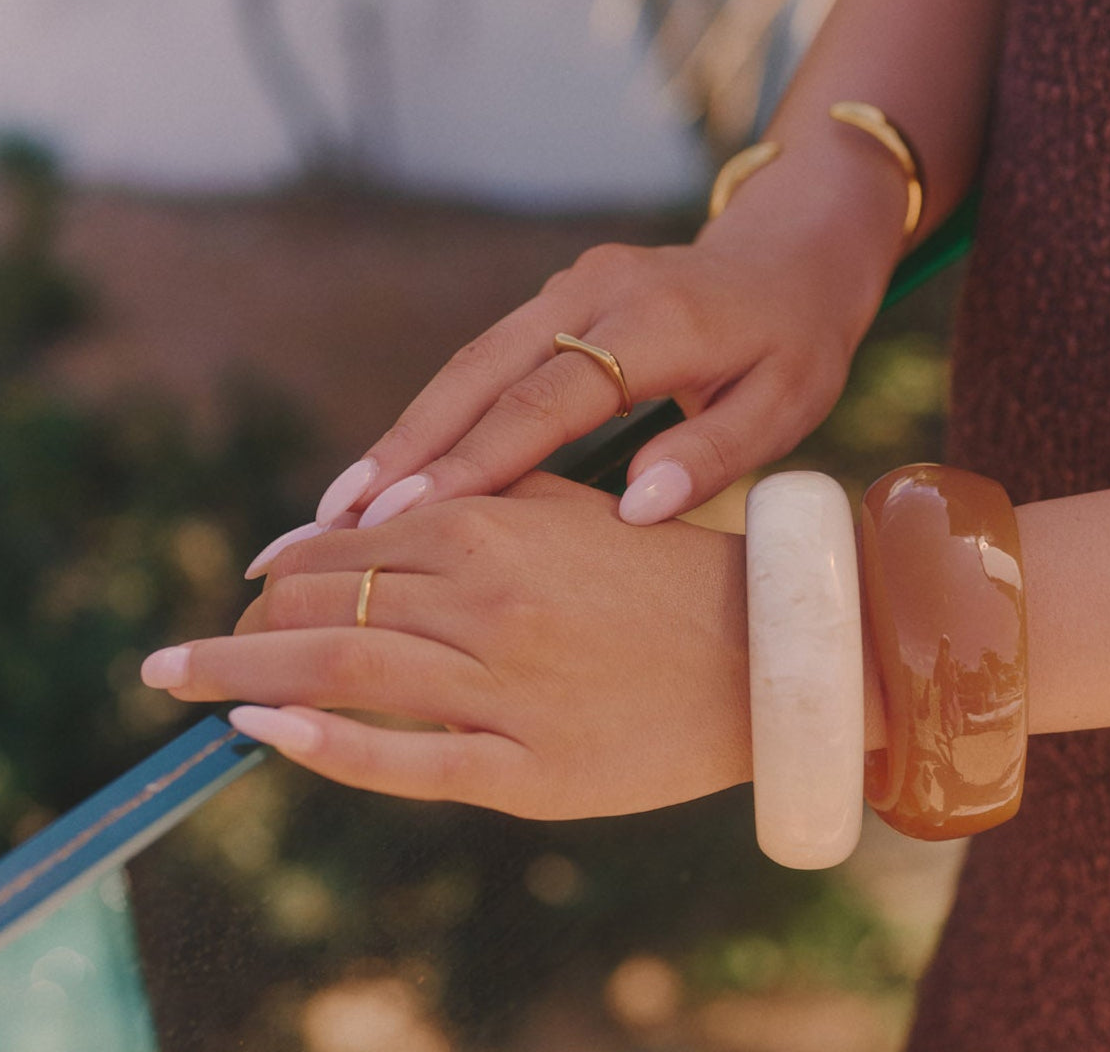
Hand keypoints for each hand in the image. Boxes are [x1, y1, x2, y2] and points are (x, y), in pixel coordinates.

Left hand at [144, 474, 751, 819]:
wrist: (765, 651)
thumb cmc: (663, 572)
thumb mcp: (570, 511)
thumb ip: (473, 506)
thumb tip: (363, 521)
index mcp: (496, 527)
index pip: (351, 544)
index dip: (285, 563)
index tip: (250, 581)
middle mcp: (490, 598)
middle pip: (326, 604)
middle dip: (248, 619)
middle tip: (206, 640)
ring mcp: (505, 686)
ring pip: (342, 672)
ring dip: (240, 670)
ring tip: (177, 675)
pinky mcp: (528, 769)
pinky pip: (405, 760)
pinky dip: (322, 746)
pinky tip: (257, 731)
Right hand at [264, 236, 862, 569]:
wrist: (790, 252)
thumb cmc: (795, 340)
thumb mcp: (786, 402)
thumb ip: (713, 453)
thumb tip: (633, 507)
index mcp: (656, 324)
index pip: (545, 402)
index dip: (470, 462)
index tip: (396, 519)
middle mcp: (595, 294)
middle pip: (478, 375)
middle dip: (403, 450)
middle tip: (328, 520)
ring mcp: (570, 288)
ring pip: (469, 365)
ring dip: (405, 432)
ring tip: (341, 504)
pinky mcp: (559, 297)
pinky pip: (488, 360)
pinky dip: (441, 413)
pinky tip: (402, 463)